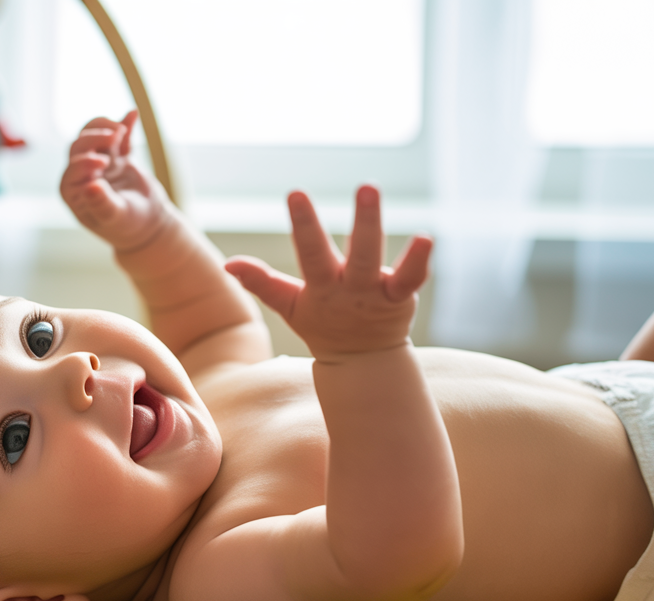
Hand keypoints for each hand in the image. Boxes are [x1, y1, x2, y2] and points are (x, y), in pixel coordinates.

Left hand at [59, 111, 168, 251]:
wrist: (148, 225)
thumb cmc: (127, 226)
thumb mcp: (116, 217)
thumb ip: (102, 203)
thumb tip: (90, 187)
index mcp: (74, 191)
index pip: (72, 170)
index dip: (84, 162)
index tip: (103, 163)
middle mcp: (82, 174)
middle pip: (80, 146)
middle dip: (95, 137)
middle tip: (115, 135)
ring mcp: (100, 163)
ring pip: (95, 135)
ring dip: (105, 127)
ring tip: (121, 128)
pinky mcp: (117, 157)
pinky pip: (119, 137)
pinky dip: (125, 124)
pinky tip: (133, 113)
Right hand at [225, 186, 431, 361]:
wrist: (361, 361)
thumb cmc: (322, 324)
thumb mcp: (289, 305)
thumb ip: (261, 282)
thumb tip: (228, 264)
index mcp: (322, 288)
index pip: (311, 253)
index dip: (304, 224)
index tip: (296, 193)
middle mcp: (351, 288)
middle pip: (360, 254)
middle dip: (364, 221)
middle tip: (367, 186)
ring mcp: (377, 293)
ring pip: (382, 259)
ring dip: (383, 228)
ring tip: (380, 194)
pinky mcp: (400, 296)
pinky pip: (412, 278)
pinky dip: (419, 260)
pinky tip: (426, 237)